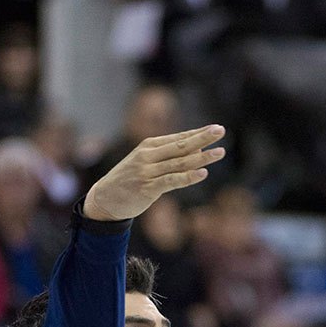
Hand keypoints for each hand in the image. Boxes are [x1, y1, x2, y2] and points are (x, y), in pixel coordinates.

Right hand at [83, 126, 225, 221]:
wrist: (104, 198)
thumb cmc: (130, 179)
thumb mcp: (146, 162)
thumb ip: (169, 157)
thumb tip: (198, 150)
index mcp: (148, 146)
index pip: (178, 137)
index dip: (198, 133)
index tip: (216, 128)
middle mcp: (148, 155)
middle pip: (181, 145)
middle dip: (202, 137)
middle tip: (221, 130)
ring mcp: (148, 171)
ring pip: (179, 163)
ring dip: (201, 157)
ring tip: (219, 152)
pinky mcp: (148, 188)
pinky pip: (172, 181)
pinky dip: (188, 177)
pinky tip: (203, 173)